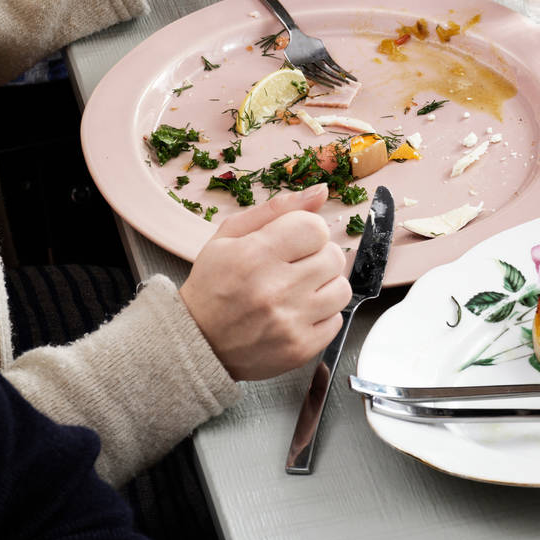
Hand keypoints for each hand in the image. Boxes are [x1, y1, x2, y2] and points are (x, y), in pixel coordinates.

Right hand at [179, 191, 352, 379]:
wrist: (196, 342)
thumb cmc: (212, 285)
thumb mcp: (229, 235)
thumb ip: (277, 209)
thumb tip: (321, 191)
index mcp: (254, 255)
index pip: (316, 228)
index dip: (307, 231)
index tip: (293, 242)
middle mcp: (274, 290)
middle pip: (334, 257)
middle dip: (317, 257)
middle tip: (293, 267)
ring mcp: (289, 322)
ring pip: (342, 289)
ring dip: (324, 286)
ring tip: (297, 290)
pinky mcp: (300, 349)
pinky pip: (337, 321)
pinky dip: (322, 315)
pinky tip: (297, 313)